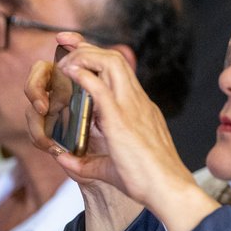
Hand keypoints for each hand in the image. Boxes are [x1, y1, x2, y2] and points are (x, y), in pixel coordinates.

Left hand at [27, 32, 217, 230]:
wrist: (167, 188)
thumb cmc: (147, 181)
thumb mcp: (110, 167)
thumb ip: (86, 162)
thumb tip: (64, 161)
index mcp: (139, 108)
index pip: (119, 71)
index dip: (97, 54)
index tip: (77, 48)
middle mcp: (138, 101)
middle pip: (115, 58)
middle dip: (86, 45)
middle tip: (63, 42)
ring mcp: (132, 107)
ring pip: (110, 63)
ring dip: (84, 57)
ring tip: (64, 63)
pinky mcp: (121, 120)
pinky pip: (100, 88)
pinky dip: (82, 75)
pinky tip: (68, 73)